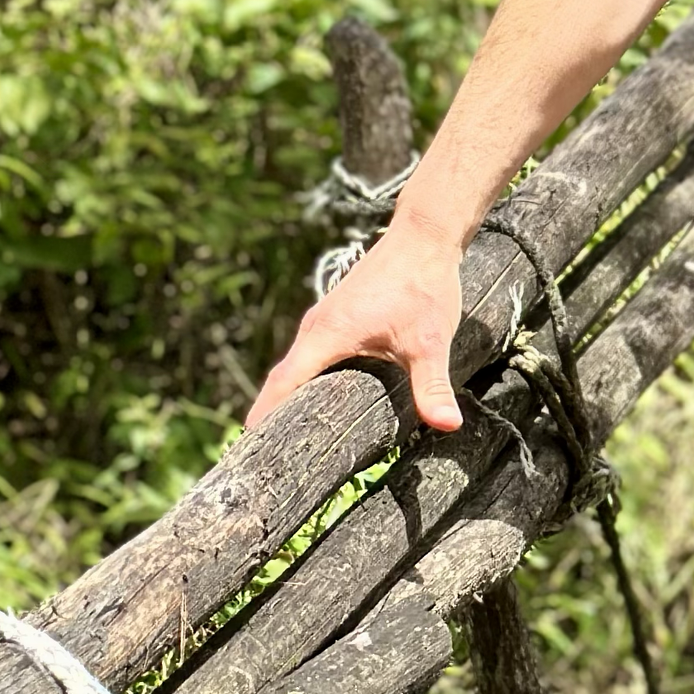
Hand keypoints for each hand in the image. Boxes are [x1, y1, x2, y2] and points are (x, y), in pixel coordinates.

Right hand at [247, 218, 468, 433]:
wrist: (424, 238)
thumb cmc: (424, 285)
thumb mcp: (430, 341)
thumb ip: (432, 385)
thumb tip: (447, 424)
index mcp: (328, 335)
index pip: (285, 383)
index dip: (265, 415)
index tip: (247, 446)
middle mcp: (317, 328)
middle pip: (284, 378)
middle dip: (272, 414)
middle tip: (264, 456)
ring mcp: (325, 320)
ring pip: (298, 365)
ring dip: (289, 396)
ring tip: (286, 437)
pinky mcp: (337, 317)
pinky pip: (311, 354)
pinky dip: (306, 379)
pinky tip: (319, 399)